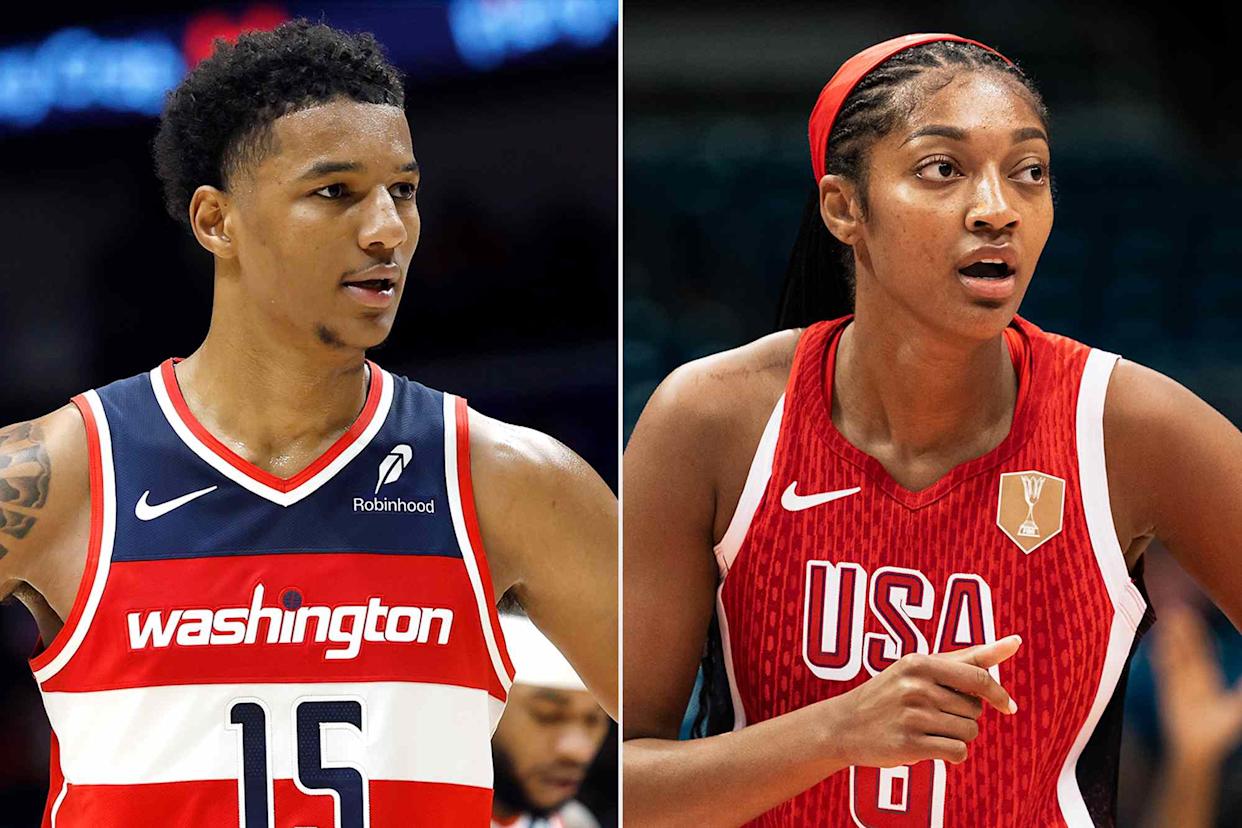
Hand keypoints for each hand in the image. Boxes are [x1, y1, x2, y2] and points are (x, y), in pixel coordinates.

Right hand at [824, 635, 1021, 767]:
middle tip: (933, 714)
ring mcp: (912, 716)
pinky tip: (930, 747)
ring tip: (927, 729)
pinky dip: (952, 754)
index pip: (978, 677)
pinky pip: (957, 752)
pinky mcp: (910, 745)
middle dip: (964, 716)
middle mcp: (915, 687)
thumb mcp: (920, 668)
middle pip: (975, 710)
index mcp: (919, 662)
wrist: (843, 725)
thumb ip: (968, 657)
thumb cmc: (890, 694)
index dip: (998, 694)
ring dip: (956, 735)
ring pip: (969, 732)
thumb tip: (1014, 642)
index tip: (1008, 706)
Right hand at [1152, 604, 1241, 764]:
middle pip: (1186, 647)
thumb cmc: (1217, 731)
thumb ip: (1241, 691)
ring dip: (1169, 637)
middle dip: (1181, 629)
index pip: (1202, 649)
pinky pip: (1162, 668)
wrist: (1197, 747)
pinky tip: (1155, 643)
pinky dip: (1159, 655)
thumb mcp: (1235, 708)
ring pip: (1173, 654)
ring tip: (1166, 619)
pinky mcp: (1167, 690)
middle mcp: (1191, 677)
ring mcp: (1177, 682)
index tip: (1191, 614)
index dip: (1197, 632)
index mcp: (1207, 678)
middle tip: (1176, 609)